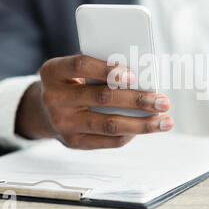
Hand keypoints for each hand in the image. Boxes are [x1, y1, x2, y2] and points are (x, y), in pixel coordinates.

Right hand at [16, 54, 173, 149]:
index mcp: (53, 72)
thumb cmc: (71, 83)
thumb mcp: (76, 70)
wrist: (44, 111)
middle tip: (163, 101)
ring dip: (142, 124)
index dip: (107, 69)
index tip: (133, 75)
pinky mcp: (73, 142)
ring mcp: (63, 123)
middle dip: (137, 100)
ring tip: (165, 121)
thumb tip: (142, 75)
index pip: (81, 66)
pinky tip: (146, 128)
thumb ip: (101, 68)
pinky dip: (130, 134)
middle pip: (102, 98)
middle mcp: (54, 98)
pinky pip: (108, 140)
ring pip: (109, 124)